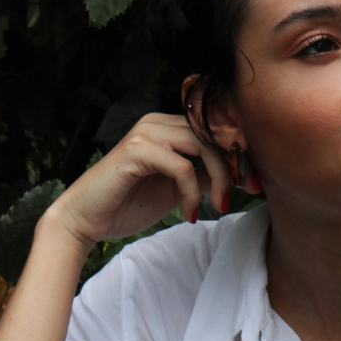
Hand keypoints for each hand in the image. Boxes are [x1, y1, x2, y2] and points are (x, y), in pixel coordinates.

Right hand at [47, 112, 232, 251]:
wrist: (86, 219)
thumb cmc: (128, 203)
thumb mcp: (177, 187)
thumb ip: (202, 174)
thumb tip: (237, 170)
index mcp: (168, 127)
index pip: (215, 130)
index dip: (241, 153)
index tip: (255, 182)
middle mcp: (158, 122)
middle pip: (215, 133)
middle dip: (237, 163)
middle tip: (248, 192)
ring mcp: (146, 132)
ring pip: (203, 145)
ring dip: (219, 177)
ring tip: (217, 205)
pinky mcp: (137, 150)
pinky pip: (182, 167)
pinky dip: (191, 192)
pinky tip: (186, 212)